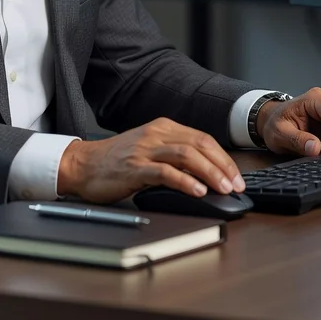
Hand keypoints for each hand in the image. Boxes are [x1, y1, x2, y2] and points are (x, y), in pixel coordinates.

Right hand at [56, 118, 246, 202]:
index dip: (223, 157)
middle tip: (236, 185)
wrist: (83, 164)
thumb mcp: (150, 149)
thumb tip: (206, 173)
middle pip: (200, 145)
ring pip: (186, 156)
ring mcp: (145, 149)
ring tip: (223, 189)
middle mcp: (157, 134)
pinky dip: (185, 181)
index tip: (237, 176)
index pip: (203, 139)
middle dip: (223, 166)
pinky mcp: (134, 167)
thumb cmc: (117, 161)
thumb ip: (174, 155)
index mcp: (164, 127)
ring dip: (210, 173)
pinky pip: (165, 172)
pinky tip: (197, 191)